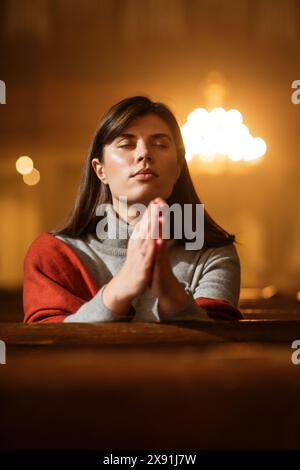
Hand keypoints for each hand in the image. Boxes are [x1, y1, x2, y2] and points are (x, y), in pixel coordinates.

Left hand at [148, 198, 190, 313]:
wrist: (164, 288)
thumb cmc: (159, 269)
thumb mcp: (156, 253)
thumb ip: (157, 240)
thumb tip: (156, 228)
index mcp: (158, 244)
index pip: (157, 226)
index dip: (157, 213)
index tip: (156, 198)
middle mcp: (161, 248)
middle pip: (161, 229)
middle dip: (161, 215)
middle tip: (160, 200)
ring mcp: (162, 257)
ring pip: (162, 240)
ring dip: (162, 229)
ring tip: (161, 216)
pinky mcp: (160, 266)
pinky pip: (160, 256)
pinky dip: (160, 248)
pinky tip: (160, 240)